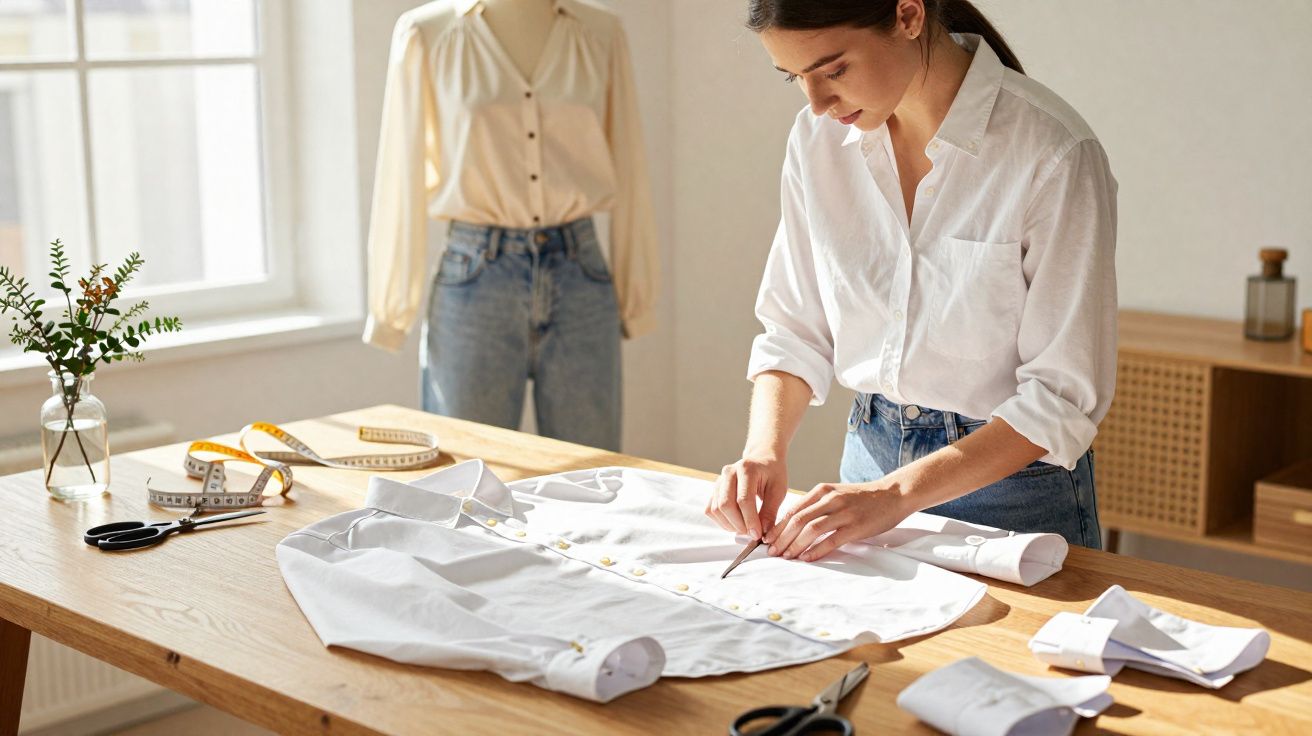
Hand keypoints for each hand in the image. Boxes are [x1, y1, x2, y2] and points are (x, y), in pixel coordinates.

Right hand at [705, 455, 788, 539]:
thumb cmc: (772, 473)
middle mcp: (729, 472)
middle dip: (739, 525)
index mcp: (747, 469)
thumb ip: (770, 511)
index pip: (744, 500)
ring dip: (730, 525)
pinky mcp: (715, 489)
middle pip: (726, 505)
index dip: (750, 520)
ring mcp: (719, 480)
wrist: (762, 459)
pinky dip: (721, 521)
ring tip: (745, 529)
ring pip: (716, 509)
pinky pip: (711, 509)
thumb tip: (764, 532)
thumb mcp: (778, 490)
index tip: (758, 534)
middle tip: (752, 534)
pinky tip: (735, 524)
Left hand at [763, 481, 910, 561]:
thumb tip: (794, 523)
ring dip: (795, 545)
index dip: (778, 527)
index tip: (767, 540)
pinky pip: (831, 540)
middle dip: (781, 538)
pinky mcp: (855, 526)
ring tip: (786, 557)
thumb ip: (817, 505)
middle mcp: (830, 499)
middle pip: (798, 520)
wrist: (893, 494)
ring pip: (811, 529)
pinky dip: (816, 550)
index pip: (793, 510)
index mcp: (822, 491)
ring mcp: (843, 512)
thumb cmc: (862, 498)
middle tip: (772, 552)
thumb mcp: (835, 494)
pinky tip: (807, 558)